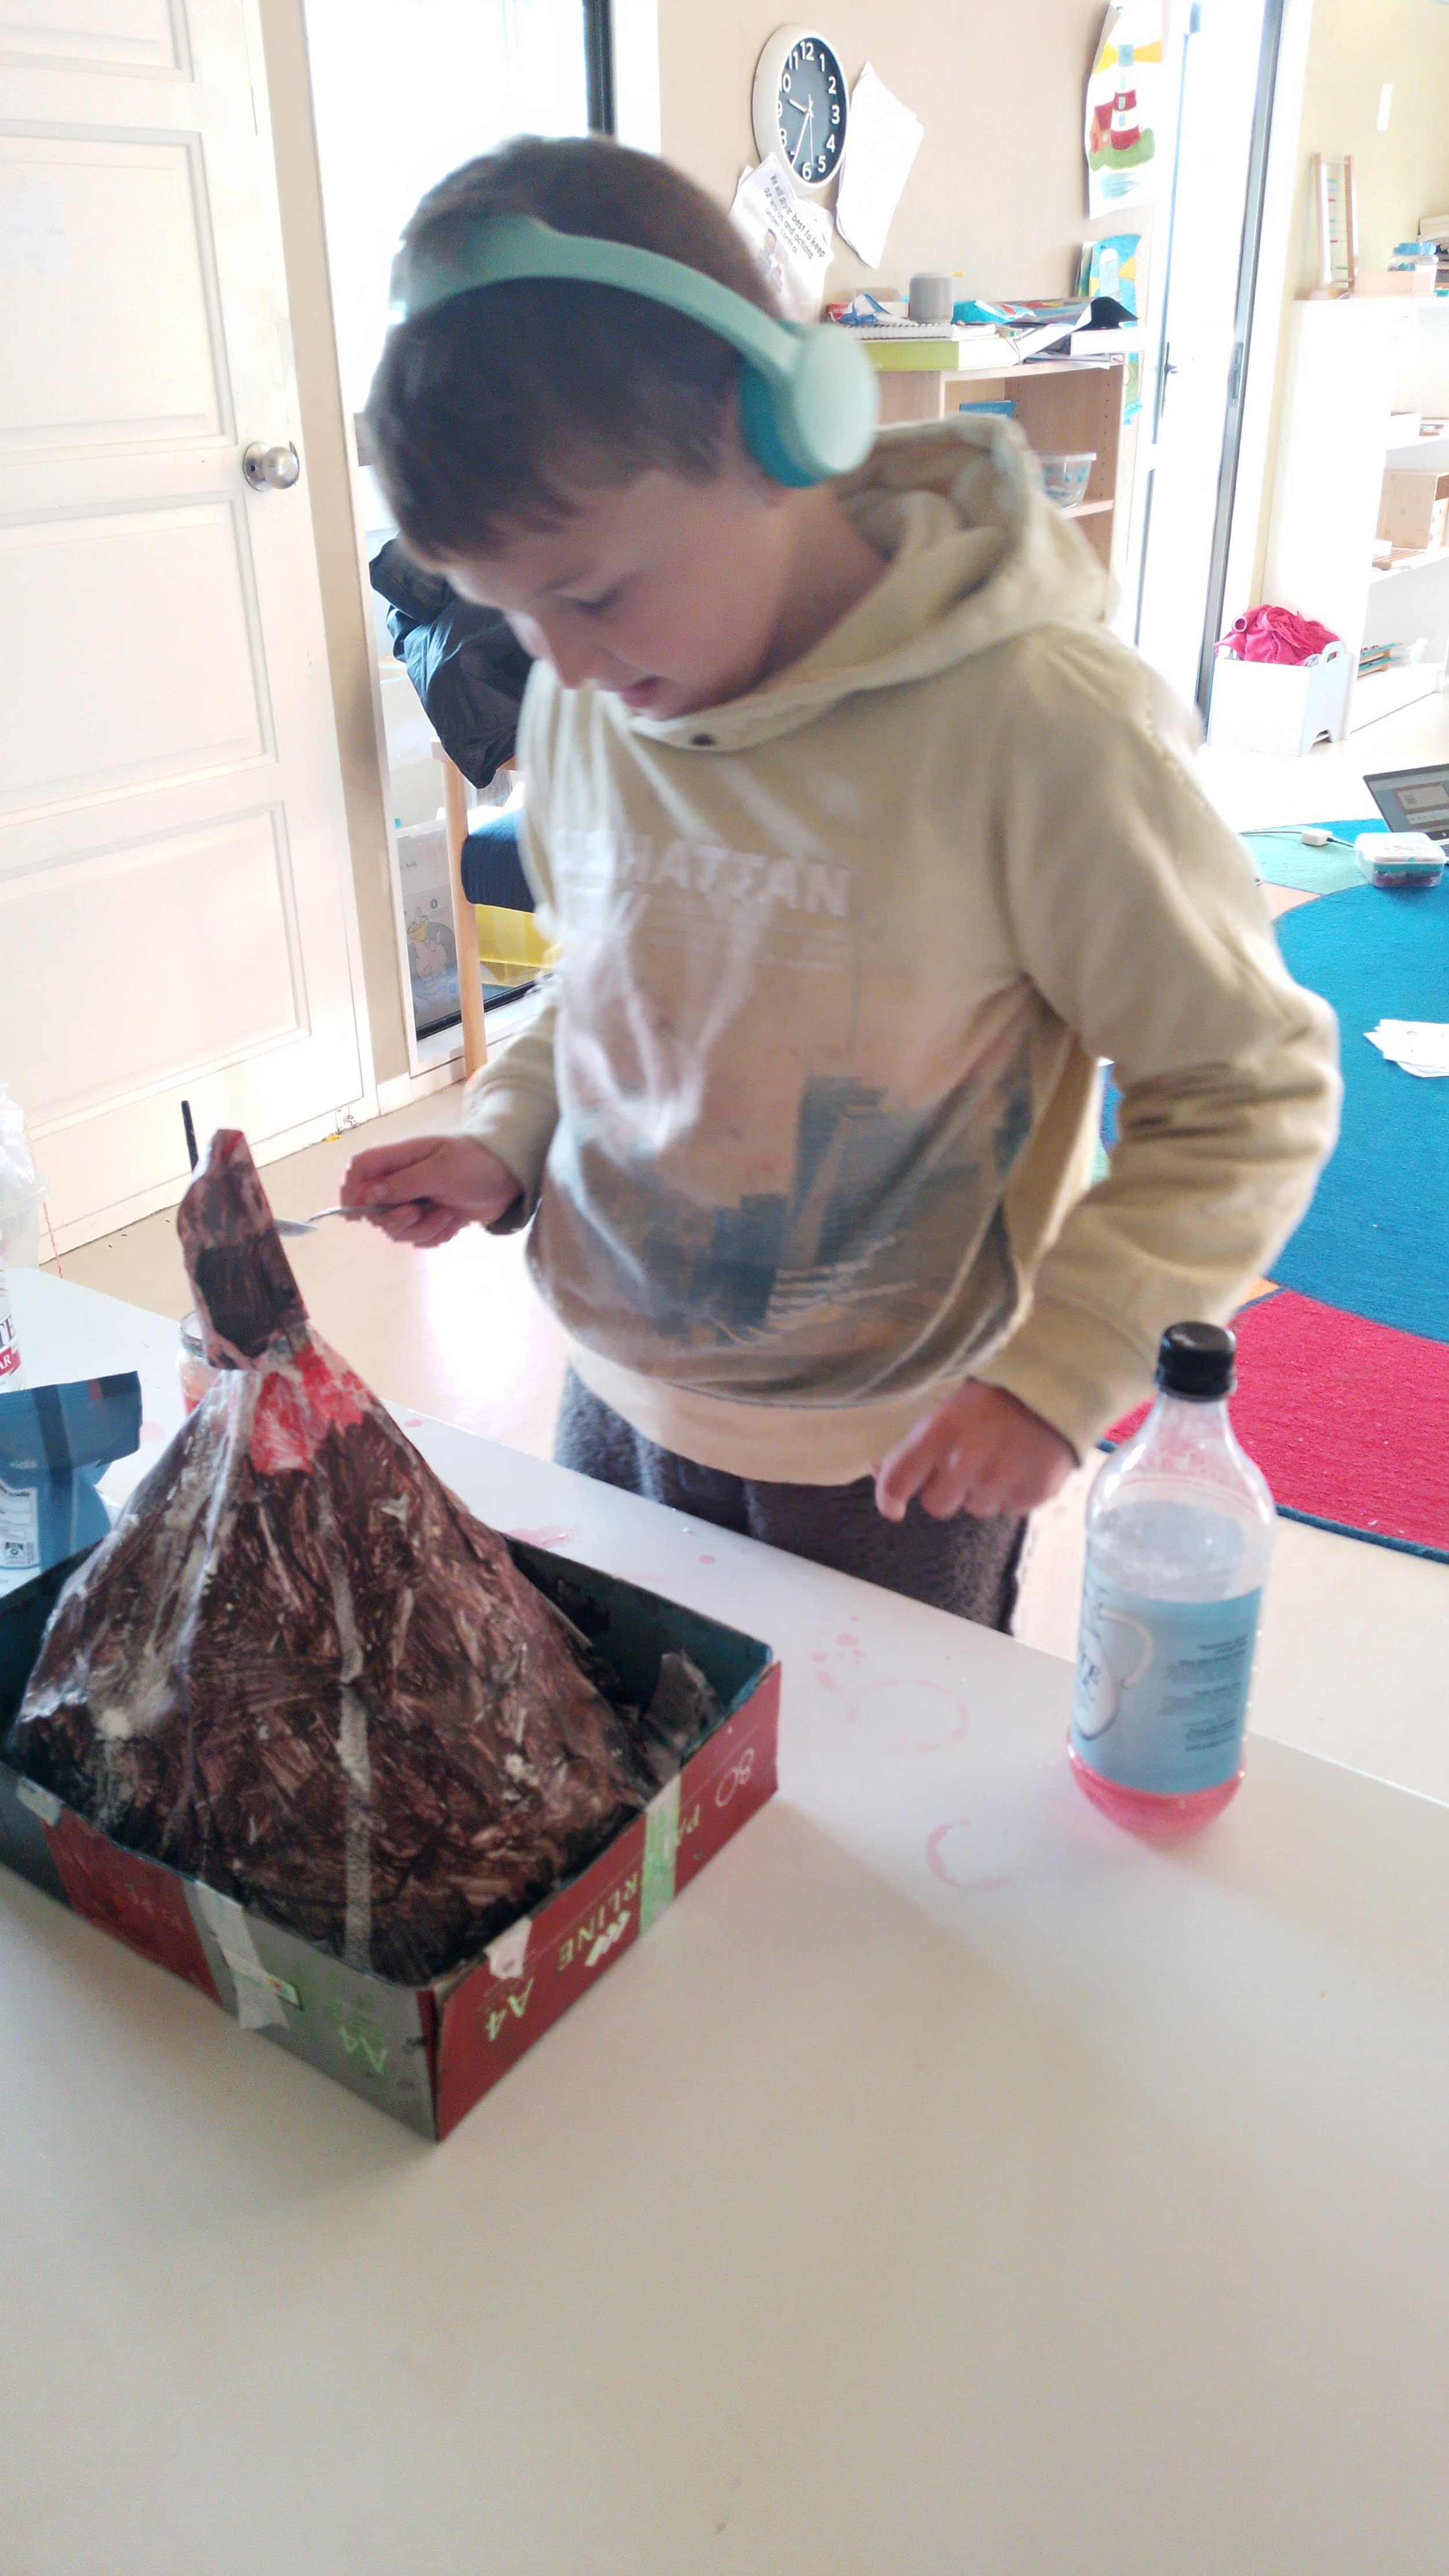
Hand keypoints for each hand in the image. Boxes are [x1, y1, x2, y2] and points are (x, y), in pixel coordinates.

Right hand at [340, 1135, 521, 1248]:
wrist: (511, 1178)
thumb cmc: (477, 1163)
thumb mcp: (441, 1171)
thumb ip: (404, 1183)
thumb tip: (369, 1194)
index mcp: (401, 1158)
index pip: (360, 1170)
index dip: (351, 1190)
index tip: (356, 1214)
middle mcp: (403, 1180)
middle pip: (375, 1208)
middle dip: (396, 1219)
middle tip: (418, 1212)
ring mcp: (417, 1200)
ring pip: (398, 1229)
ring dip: (423, 1228)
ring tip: (449, 1214)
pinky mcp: (432, 1217)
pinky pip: (420, 1237)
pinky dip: (437, 1234)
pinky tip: (455, 1221)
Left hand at [874, 1382, 1076, 1523]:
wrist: (1062, 1386)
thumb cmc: (998, 1390)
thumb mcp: (950, 1403)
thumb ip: (918, 1440)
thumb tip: (882, 1469)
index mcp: (940, 1432)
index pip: (898, 1481)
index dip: (889, 1499)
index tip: (893, 1507)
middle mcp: (967, 1461)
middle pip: (937, 1505)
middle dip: (944, 1490)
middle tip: (961, 1466)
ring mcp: (1002, 1481)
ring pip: (975, 1508)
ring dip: (979, 1491)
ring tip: (998, 1459)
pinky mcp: (1032, 1494)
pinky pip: (1008, 1508)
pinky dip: (1009, 1493)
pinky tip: (1019, 1464)